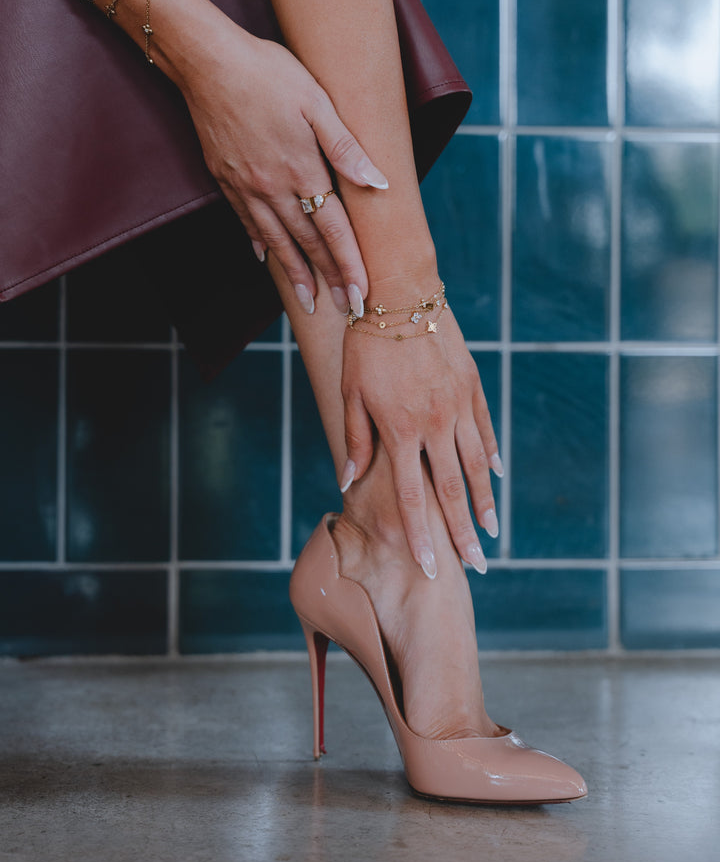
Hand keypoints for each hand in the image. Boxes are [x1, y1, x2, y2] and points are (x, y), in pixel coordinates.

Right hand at [176, 20, 386, 313]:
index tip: (361, 295)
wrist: (206, 61)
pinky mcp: (225, 179)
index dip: (349, 264)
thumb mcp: (317, 102)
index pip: (333, 229)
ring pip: (276, 240)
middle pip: (307, 242)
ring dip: (294, 274)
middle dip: (328, 278)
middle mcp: (272, 187)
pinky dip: (260, 244)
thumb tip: (379, 183)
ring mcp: (245, 186)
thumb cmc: (269, 72)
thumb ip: (346, 148)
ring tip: (307, 302)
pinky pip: (246, 221)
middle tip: (344, 310)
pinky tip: (266, 259)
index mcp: (301, 169)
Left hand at [341, 308, 501, 576]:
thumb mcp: (350, 393)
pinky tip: (497, 476)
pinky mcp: (472, 387)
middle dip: (464, 532)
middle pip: (453, 490)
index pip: (414, 497)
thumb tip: (348, 481)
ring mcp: (458, 406)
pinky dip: (491, 455)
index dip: (424, 535)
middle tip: (476, 565)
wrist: (401, 294)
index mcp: (401, 431)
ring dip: (484, 501)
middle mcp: (435, 424)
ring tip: (491, 530)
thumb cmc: (367, 345)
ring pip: (476, 464)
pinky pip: (485, 429)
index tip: (433, 568)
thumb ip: (356, 440)